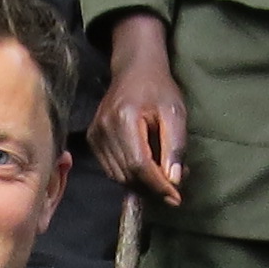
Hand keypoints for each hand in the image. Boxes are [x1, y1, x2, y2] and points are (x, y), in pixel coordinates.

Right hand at [93, 12, 187, 203]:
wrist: (134, 69)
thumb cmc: (158, 88)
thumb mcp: (175, 113)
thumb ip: (175, 146)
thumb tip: (174, 180)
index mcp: (124, 119)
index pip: (138, 164)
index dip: (157, 185)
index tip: (176, 197)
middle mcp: (103, 129)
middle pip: (127, 174)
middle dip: (152, 187)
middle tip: (174, 185)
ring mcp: (94, 135)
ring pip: (118, 176)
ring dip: (142, 184)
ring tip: (163, 175)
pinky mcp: (92, 139)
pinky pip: (111, 169)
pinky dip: (130, 176)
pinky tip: (147, 169)